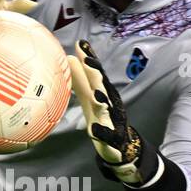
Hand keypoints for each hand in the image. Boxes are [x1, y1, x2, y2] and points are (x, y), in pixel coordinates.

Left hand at [67, 39, 158, 185]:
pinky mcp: (112, 139)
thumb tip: (70, 57)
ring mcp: (112, 121)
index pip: (96, 73)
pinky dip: (102, 133)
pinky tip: (94, 131)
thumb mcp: (89, 98)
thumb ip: (81, 79)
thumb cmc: (102, 117)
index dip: (89, 59)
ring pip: (108, 110)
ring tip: (95, 94)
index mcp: (103, 93)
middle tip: (87, 61)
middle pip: (103, 87)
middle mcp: (110, 104)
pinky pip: (108, 137)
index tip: (81, 44)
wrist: (120, 146)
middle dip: (96, 75)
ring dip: (102, 101)